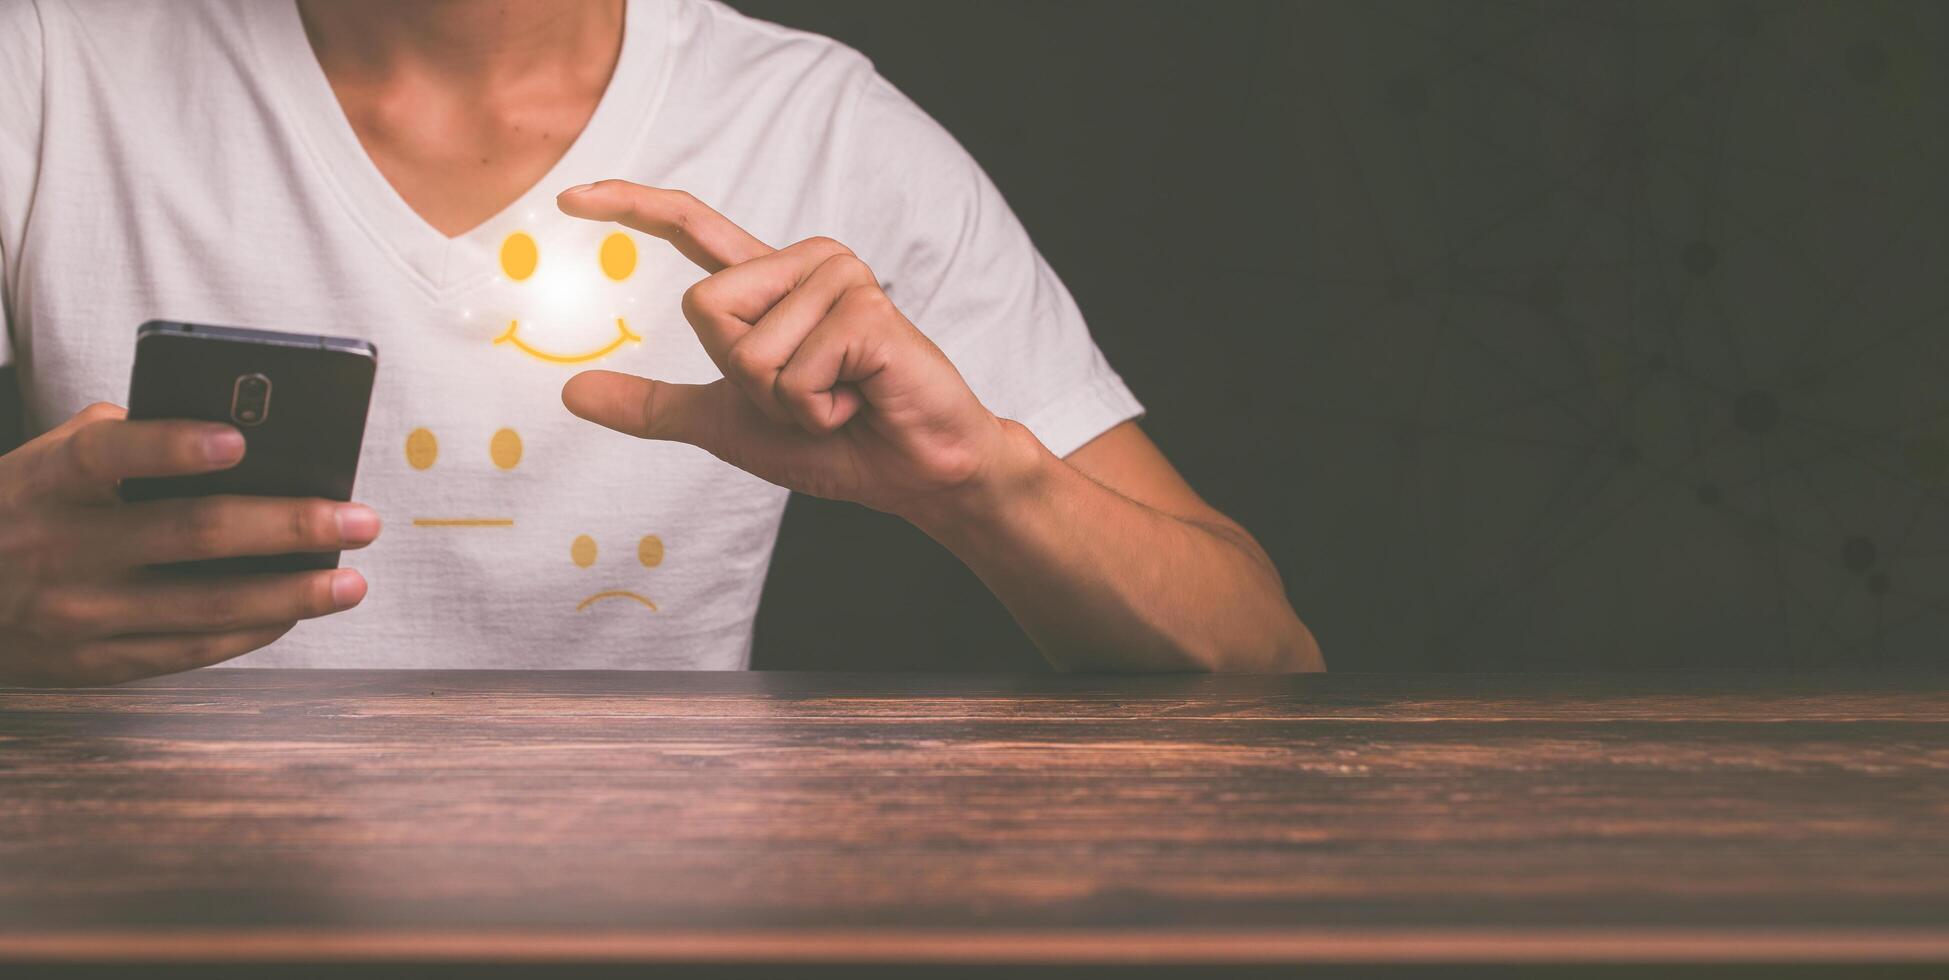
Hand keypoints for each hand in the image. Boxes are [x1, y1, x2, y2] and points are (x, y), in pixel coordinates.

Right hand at [0, 403, 379, 686]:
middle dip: (289, 527)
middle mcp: (63, 547)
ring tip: (351, 581)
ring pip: (206, 606)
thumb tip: (231, 429)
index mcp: (49, 480)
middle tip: (360, 520)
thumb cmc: (20, 510)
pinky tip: (298, 611)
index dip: (175, 446)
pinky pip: (190, 650)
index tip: (241, 440)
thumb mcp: (43, 462)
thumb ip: (120, 438)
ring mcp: (79, 613)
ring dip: (292, 594)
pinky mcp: (94, 664)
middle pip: (192, 534)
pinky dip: (252, 630)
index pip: (112, 454)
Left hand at [556, 180, 1034, 521]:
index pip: (692, 229)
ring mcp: (841, 278)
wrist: (914, 474)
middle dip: (743, 379)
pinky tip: (860, 400)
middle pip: (705, 309)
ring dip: (787, 402)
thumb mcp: (728, 424)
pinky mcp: (867, 309)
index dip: (632, 207)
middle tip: (807, 397)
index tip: (571, 197)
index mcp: (772, 284)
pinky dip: (817, 409)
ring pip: (748, 348)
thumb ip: (655, 405)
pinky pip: (794, 371)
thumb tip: (571, 392)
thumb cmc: (838, 443)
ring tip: (840, 399)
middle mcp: (805, 265)